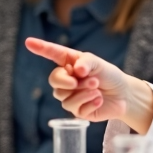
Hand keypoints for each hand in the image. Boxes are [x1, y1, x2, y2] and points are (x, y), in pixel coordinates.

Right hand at [25, 38, 152, 130]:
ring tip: (97, 87)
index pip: (53, 54)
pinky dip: (90, 102)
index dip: (41, 48)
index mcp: (70, 64)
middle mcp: (67, 80)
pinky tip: (99, 99)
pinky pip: (76, 108)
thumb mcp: (99, 64)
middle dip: (66, 80)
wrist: (124, 95)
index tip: (28, 41)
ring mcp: (70, 96)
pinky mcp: (78, 111)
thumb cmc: (109, 76)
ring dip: (83, 91)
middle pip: (54, 80)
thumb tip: (76, 70)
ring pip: (64, 97)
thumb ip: (86, 63)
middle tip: (84, 79)